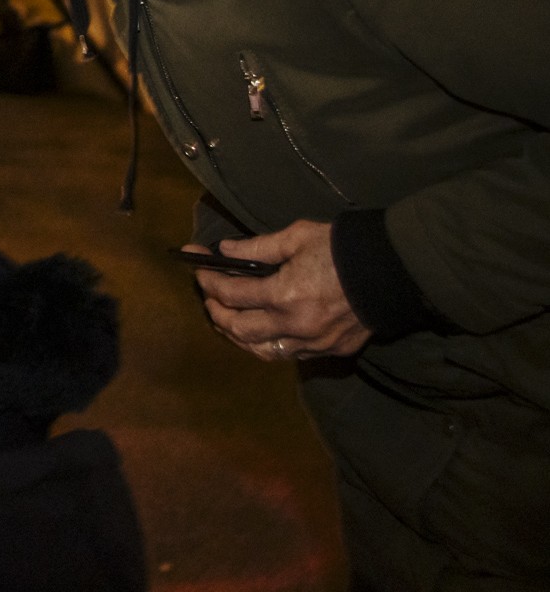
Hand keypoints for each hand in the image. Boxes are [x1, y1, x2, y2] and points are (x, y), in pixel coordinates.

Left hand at [188, 220, 370, 361]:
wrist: (393, 270)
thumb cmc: (342, 247)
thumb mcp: (297, 237)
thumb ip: (257, 247)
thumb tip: (226, 251)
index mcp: (284, 295)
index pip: (231, 294)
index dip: (209, 281)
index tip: (197, 267)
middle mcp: (295, 325)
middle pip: (239, 329)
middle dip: (216, 313)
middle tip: (208, 297)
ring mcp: (314, 343)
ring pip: (263, 351)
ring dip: (239, 337)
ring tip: (227, 321)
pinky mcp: (332, 350)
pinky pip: (291, 355)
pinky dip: (270, 345)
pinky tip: (262, 333)